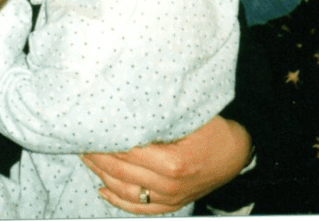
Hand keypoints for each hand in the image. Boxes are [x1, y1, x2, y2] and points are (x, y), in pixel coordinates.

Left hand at [80, 116, 251, 214]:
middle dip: (97, 156)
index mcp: (171, 161)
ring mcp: (170, 197)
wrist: (238, 154)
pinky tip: (102, 190)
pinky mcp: (172, 204)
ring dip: (101, 174)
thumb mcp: (188, 118)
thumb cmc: (213, 130)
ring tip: (86, 157)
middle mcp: (168, 184)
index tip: (89, 129)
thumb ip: (158, 118)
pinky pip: (140, 207)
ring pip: (125, 190)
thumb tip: (125, 110)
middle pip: (120, 171)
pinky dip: (118, 201)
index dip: (105, 141)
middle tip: (80, 140)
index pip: (126, 152)